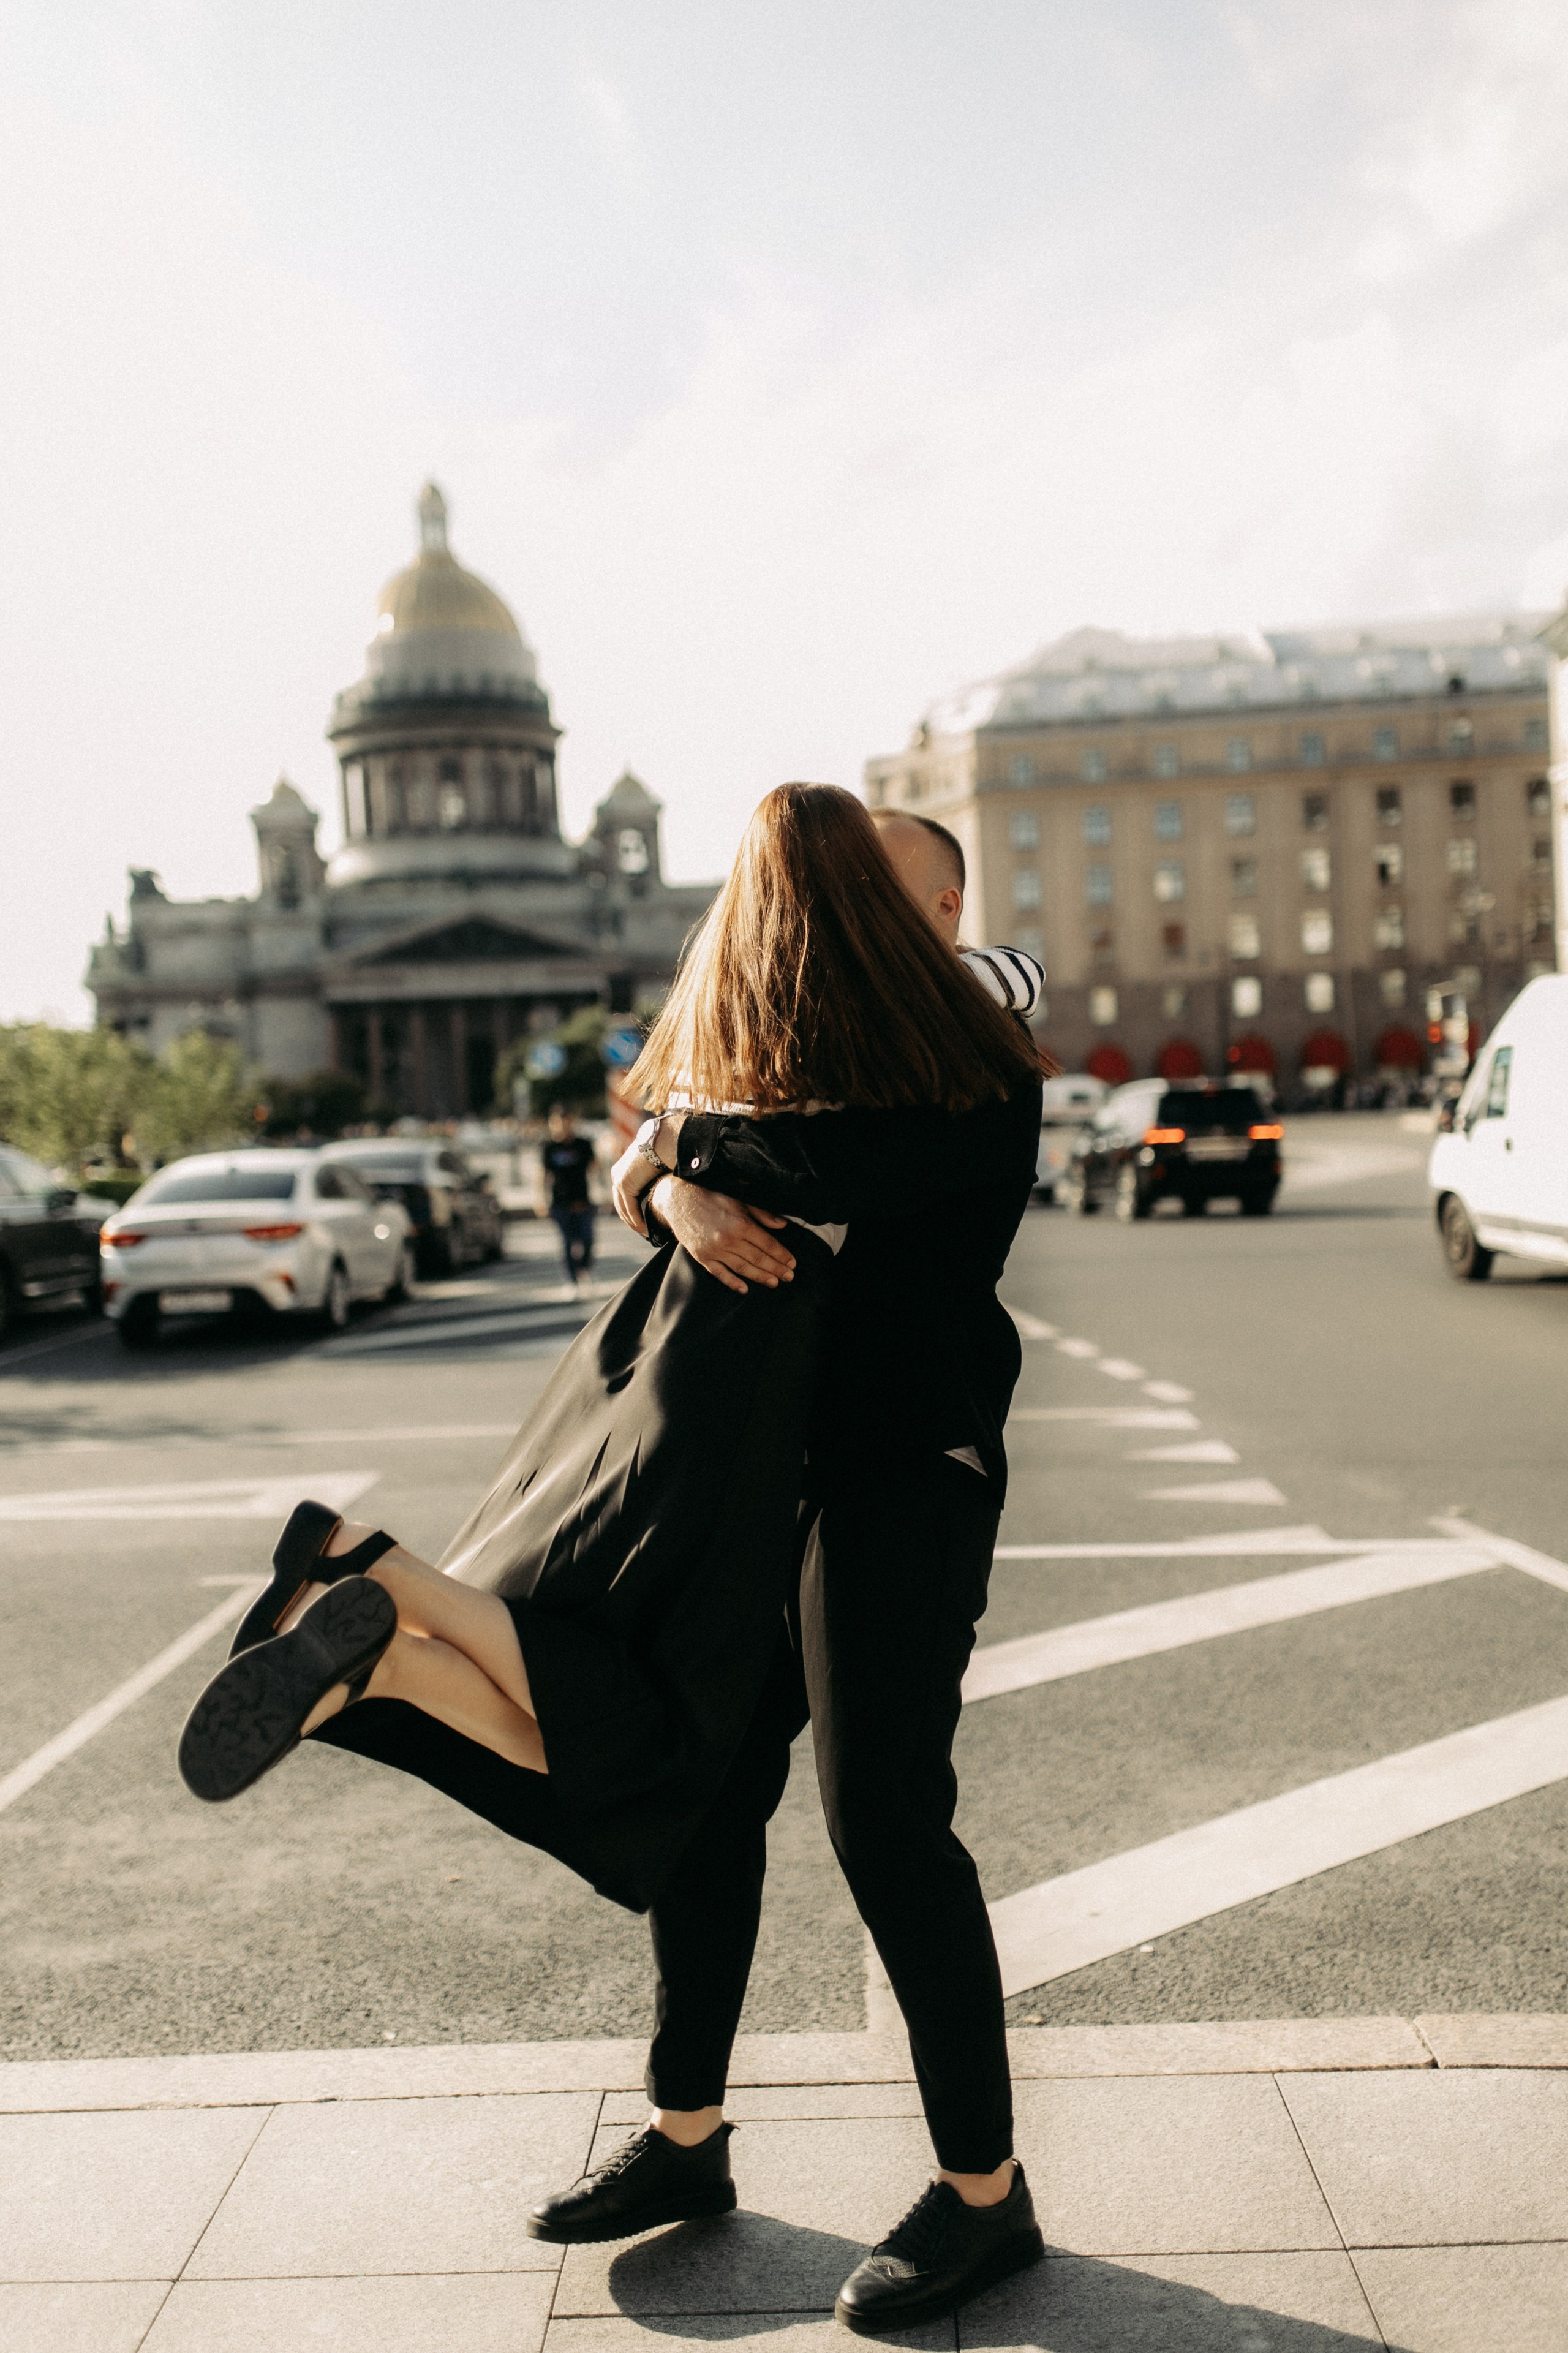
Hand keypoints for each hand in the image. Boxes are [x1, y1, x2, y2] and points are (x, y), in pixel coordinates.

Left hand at [611, 1139, 656, 1234]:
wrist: (662, 1140)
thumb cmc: (663, 1151)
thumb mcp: (655, 1167)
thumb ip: (653, 1178)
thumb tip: (663, 1185)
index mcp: (622, 1171)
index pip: (624, 1196)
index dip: (632, 1211)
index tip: (643, 1222)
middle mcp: (617, 1175)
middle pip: (621, 1205)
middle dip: (631, 1220)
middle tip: (644, 1231)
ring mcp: (618, 1179)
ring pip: (624, 1209)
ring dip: (634, 1223)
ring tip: (646, 1233)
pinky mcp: (624, 1184)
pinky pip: (630, 1208)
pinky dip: (637, 1220)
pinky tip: (646, 1229)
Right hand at [649, 1178, 794, 1294]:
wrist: (680, 1200)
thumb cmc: (712, 1197)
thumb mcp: (740, 1200)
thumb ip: (762, 1214)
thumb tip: (783, 1225)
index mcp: (741, 1224)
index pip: (768, 1244)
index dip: (782, 1255)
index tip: (792, 1263)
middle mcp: (729, 1240)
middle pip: (758, 1259)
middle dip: (776, 1269)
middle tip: (789, 1277)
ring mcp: (714, 1250)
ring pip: (742, 1268)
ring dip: (760, 1277)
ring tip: (774, 1283)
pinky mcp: (702, 1257)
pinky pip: (720, 1273)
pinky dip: (732, 1282)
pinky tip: (744, 1289)